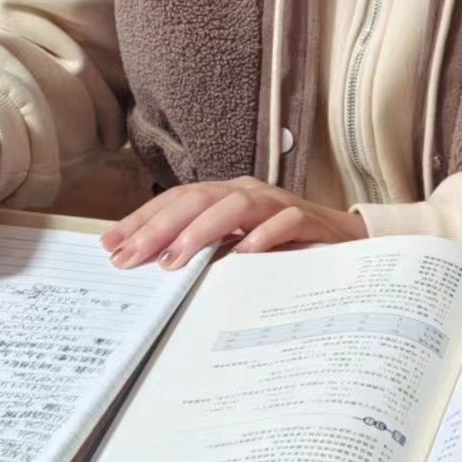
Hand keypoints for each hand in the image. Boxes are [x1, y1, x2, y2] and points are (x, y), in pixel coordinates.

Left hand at [102, 177, 367, 269]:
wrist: (351, 245)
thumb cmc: (289, 249)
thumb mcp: (240, 251)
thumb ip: (208, 253)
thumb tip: (154, 268)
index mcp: (227, 197)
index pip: (176, 201)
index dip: (142, 221)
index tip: (110, 246)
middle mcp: (249, 193)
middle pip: (197, 199)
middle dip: (159, 227)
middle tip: (131, 257)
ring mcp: (279, 204)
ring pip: (234, 206)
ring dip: (201, 232)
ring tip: (175, 260)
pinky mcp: (310, 220)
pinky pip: (284, 222)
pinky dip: (262, 237)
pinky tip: (242, 257)